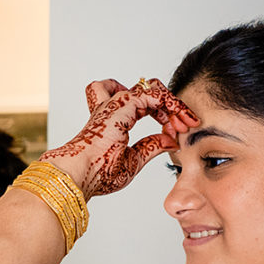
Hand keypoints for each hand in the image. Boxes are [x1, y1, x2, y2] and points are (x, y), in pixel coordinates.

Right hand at [42, 78, 198, 198]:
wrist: (78, 175)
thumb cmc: (97, 173)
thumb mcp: (133, 161)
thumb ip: (151, 147)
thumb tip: (170, 140)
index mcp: (115, 119)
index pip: (147, 105)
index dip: (167, 115)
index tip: (181, 131)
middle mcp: (114, 107)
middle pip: (150, 92)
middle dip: (172, 107)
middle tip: (185, 124)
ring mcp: (115, 104)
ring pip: (151, 87)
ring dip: (172, 103)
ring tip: (183, 120)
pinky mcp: (120, 105)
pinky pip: (151, 93)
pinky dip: (168, 102)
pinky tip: (175, 117)